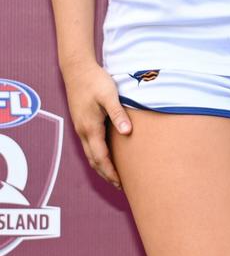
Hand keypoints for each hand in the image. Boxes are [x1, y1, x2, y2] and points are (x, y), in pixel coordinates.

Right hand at [61, 60, 131, 187]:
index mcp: (91, 128)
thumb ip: (118, 113)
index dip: (110, 172)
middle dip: (106, 174)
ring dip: (101, 166)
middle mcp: (83, 131)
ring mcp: (80, 126)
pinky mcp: (81, 121)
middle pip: (93, 160)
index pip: (101, 158)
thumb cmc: (95, 81)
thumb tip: (127, 132)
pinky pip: (89, 144)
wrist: (77, 69)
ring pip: (89, 153)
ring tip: (113, 175)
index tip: (121, 183)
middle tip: (120, 186)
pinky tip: (105, 154)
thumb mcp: (109, 95)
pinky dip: (97, 155)